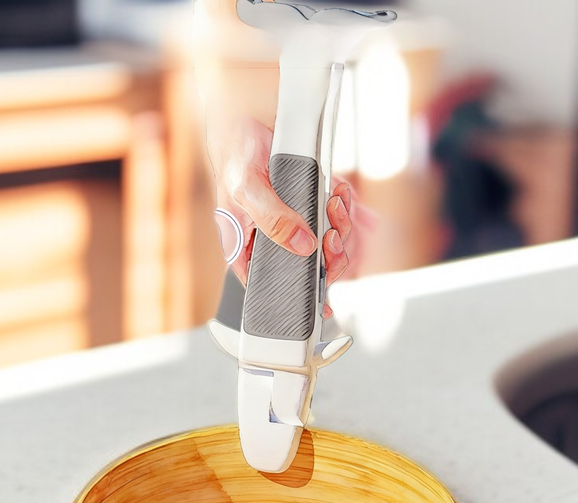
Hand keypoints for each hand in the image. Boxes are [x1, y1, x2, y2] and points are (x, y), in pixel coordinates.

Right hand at [209, 116, 352, 318]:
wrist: (249, 116)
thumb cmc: (236, 155)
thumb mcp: (248, 191)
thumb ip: (273, 221)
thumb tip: (303, 245)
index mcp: (247, 245)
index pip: (269, 283)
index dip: (295, 295)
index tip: (320, 305)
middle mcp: (271, 238)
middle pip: (306, 265)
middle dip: (328, 254)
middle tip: (333, 237)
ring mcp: (293, 221)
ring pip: (326, 241)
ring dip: (341, 225)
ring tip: (338, 203)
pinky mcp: (310, 202)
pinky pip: (335, 216)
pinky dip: (348, 210)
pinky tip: (346, 199)